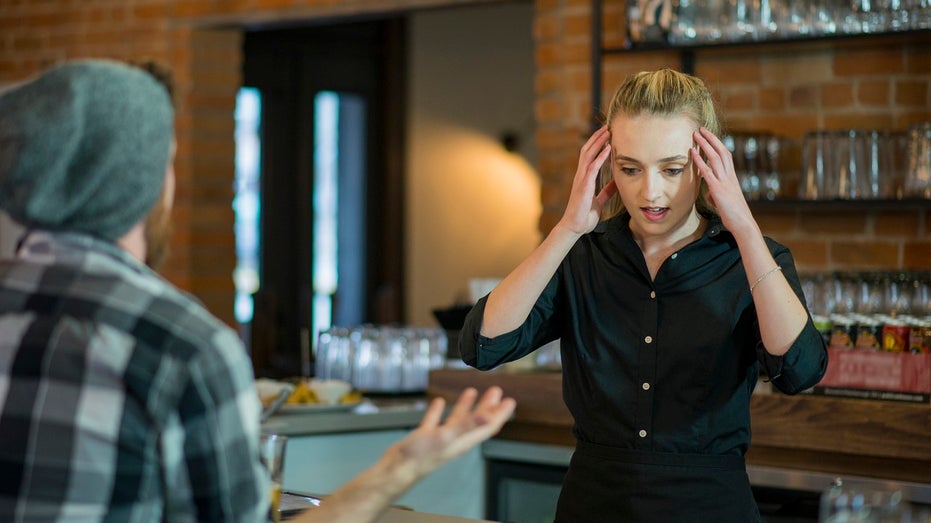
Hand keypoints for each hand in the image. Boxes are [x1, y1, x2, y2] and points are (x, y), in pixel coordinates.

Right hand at [390, 386, 515, 478]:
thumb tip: (487, 415)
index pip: (488, 426)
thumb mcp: (446, 436)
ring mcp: (441, 438)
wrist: (396, 470)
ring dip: (466, 406)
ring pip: (458, 420)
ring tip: (471, 392)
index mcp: (464, 440)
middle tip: (495, 392)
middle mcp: (455, 440)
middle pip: (477, 421)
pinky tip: (439, 403)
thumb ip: (467, 425)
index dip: (500, 414)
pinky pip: (435, 421)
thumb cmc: (420, 457)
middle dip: (488, 406)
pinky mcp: (425, 437)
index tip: (510, 401)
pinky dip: (439, 411)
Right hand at [557, 125, 615, 235]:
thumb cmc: (584, 215)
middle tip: (608, 126)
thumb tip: (616, 183)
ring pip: (588, 154)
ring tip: (608, 132)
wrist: (575, 227)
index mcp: (584, 178)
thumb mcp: (599, 200)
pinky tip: (608, 149)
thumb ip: (607, 191)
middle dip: (597, 138)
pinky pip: (592, 167)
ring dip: (599, 142)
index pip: (589, 156)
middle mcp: (581, 175)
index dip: (597, 144)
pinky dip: (600, 157)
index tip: (607, 134)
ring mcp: (581, 179)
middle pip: (587, 150)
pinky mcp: (584, 185)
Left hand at [691, 128, 754, 232]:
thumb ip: (717, 194)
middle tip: (701, 129)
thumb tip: (710, 193)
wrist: (743, 223)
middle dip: (711, 139)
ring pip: (715, 157)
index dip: (718, 144)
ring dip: (705, 144)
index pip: (726, 156)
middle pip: (722, 151)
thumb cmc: (734, 214)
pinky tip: (693, 153)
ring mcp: (725, 182)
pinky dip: (700, 160)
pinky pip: (708, 172)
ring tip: (696, 135)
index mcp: (732, 178)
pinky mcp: (718, 189)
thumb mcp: (725, 201)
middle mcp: (730, 176)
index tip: (710, 136)